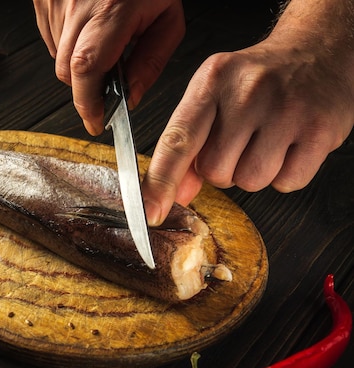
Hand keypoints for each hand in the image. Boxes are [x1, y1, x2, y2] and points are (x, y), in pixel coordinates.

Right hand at [33, 0, 184, 134]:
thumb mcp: (167, 18)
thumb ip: (151, 61)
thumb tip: (130, 96)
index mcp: (111, 11)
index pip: (86, 69)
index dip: (87, 103)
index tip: (95, 121)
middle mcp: (77, 7)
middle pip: (67, 71)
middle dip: (85, 88)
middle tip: (106, 85)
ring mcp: (54, 3)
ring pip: (58, 58)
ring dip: (79, 65)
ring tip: (102, 45)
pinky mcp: (43, 1)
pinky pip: (51, 39)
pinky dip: (68, 46)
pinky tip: (87, 31)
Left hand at [142, 35, 353, 224]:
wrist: (317, 52)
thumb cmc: (256, 79)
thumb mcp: (212, 96)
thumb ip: (188, 144)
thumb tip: (177, 193)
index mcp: (212, 81)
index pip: (178, 140)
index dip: (161, 181)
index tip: (151, 211)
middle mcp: (249, 92)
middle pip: (214, 171)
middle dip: (221, 168)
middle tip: (239, 141)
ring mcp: (287, 111)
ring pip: (250, 182)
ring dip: (253, 173)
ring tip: (264, 141)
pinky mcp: (320, 131)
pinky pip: (286, 183)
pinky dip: (284, 175)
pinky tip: (288, 146)